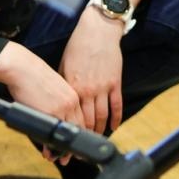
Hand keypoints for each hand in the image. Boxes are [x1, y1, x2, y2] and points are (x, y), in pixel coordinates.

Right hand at [0, 42, 83, 163]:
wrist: (22, 68)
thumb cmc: (34, 77)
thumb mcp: (54, 88)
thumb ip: (60, 102)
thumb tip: (58, 117)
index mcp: (74, 95)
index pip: (82, 119)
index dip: (81, 134)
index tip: (79, 144)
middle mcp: (71, 102)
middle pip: (79, 129)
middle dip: (75, 146)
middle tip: (72, 157)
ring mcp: (62, 108)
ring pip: (68, 134)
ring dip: (64, 149)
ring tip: (61, 158)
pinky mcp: (50, 112)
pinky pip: (53, 133)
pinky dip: (51, 146)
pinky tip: (49, 152)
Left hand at [59, 8, 125, 136]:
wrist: (98, 31)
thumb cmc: (78, 46)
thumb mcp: (64, 65)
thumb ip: (64, 85)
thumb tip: (62, 101)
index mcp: (73, 87)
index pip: (72, 115)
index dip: (70, 130)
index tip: (68, 139)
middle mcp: (88, 91)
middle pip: (87, 120)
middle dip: (84, 135)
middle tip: (81, 146)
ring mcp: (104, 88)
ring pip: (102, 116)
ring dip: (99, 130)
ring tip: (96, 139)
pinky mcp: (115, 83)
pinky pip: (117, 105)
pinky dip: (116, 119)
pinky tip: (114, 127)